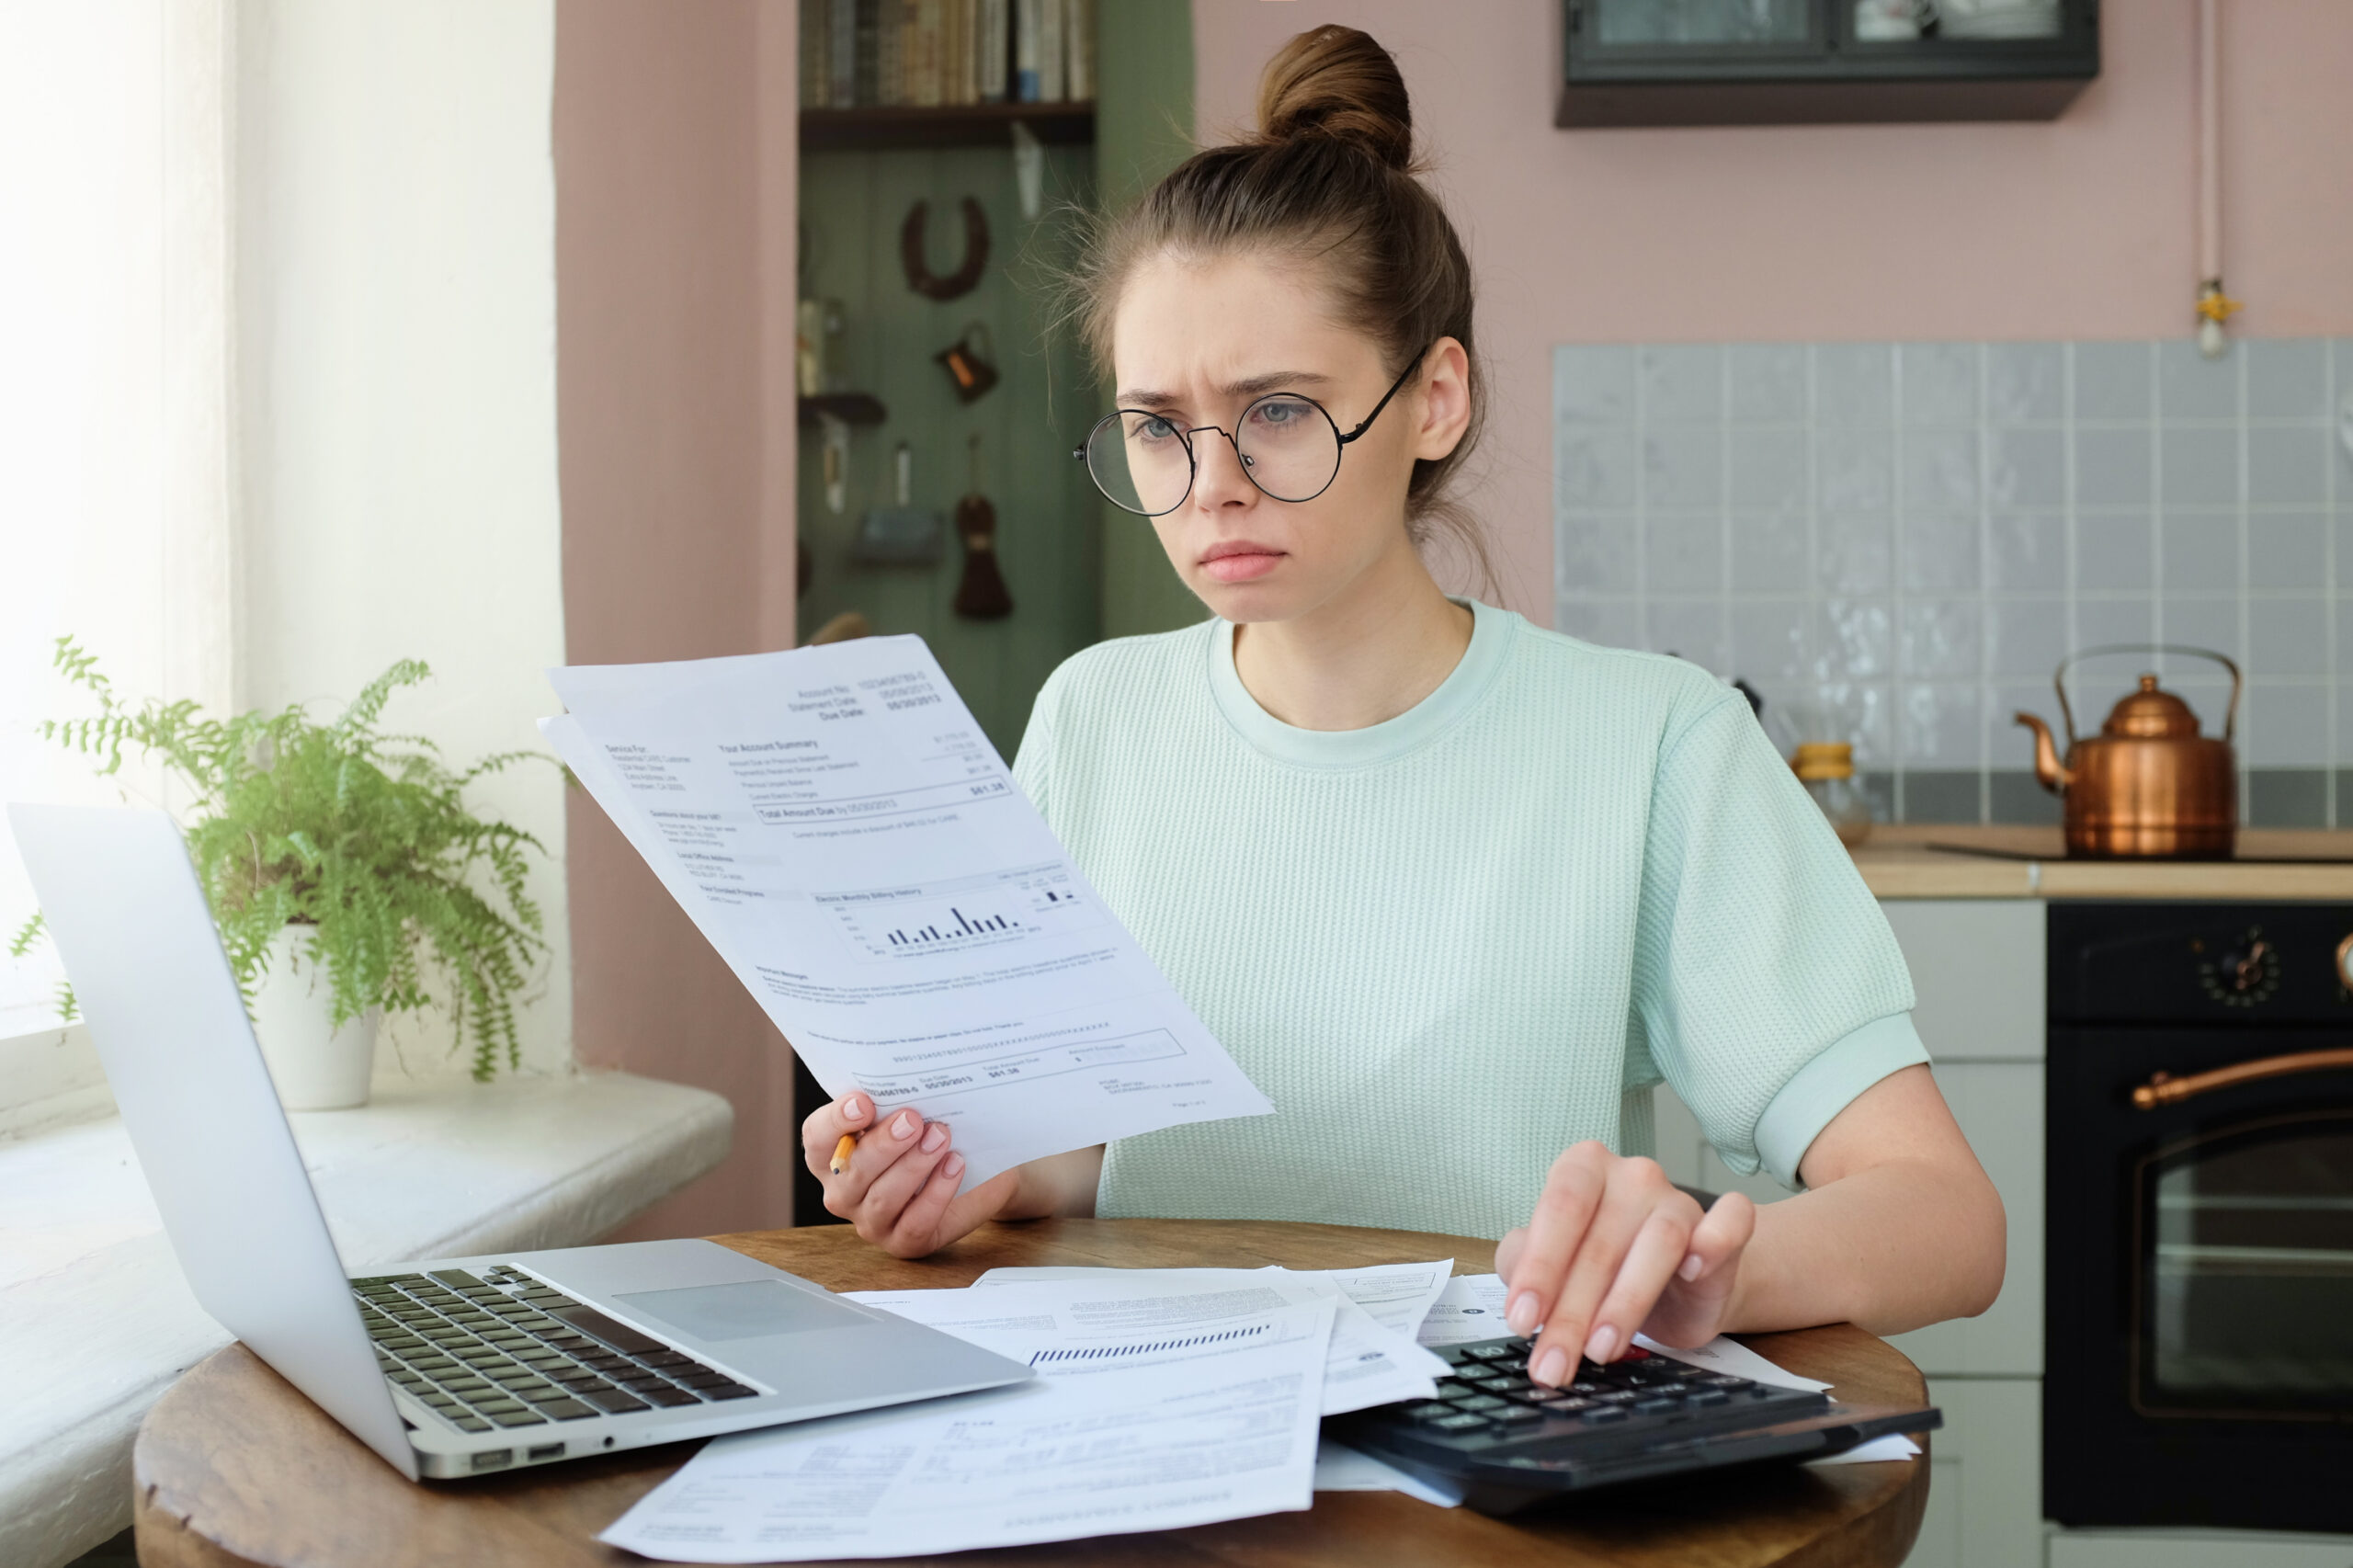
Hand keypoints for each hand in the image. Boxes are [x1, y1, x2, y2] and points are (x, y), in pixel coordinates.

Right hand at [801, 1092, 1018, 1258]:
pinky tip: (954, 1166)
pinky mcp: (902, 1242)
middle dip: (883, 1144)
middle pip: (852, 1171)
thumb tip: (905, 1082)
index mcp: (831, 1154)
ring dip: (913, 1166)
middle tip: (912, 1119)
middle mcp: (842, 1191)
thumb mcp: (907, 1115)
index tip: (864, 1103)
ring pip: (883, 1198)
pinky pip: (915, 1223)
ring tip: (940, 1137)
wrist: (968, 1174)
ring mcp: (869, 1221)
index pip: (818, 1137)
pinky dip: (936, 1194)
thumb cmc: (924, 1136)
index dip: (836, 1120)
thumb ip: (894, 1102)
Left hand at [1493, 1141, 1756, 1387]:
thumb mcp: (1558, 1266)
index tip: (1522, 1321)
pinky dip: (1715, 1240)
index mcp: (1582, 1170)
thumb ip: (1525, 1266)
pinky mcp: (1727, 1227)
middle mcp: (1631, 1177)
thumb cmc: (1608, 1267)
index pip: (1558, 1212)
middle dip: (1571, 1313)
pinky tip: (1693, 1269)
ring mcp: (1680, 1199)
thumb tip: (1519, 1295)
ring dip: (1626, 1302)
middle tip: (1553, 1362)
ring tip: (1600, 1350)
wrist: (1683, 1284)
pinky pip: (1731, 1221)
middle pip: (1599, 1243)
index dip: (1539, 1269)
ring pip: (1658, 1244)